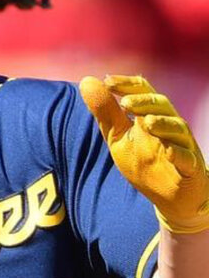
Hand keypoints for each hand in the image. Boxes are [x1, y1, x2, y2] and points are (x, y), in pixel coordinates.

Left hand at [81, 75, 208, 234]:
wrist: (170, 196)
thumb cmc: (144, 160)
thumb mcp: (119, 137)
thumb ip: (106, 112)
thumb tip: (87, 81)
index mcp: (151, 115)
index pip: (143, 92)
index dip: (128, 85)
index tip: (107, 81)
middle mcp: (169, 126)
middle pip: (162, 106)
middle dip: (145, 103)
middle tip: (126, 102)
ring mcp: (182, 146)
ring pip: (177, 129)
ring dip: (163, 124)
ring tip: (147, 123)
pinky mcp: (190, 168)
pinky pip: (187, 159)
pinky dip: (178, 154)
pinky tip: (168, 152)